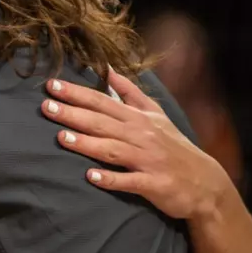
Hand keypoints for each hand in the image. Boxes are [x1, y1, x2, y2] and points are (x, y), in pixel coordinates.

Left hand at [43, 70, 231, 221]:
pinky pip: (129, 181)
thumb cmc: (173, 146)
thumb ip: (130, 92)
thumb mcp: (155, 115)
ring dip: (87, 144)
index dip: (77, 93)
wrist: (206, 183)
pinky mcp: (154, 184)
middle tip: (46, 106)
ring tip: (62, 138)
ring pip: (113, 150)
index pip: (102, 101)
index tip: (51, 84)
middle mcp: (141, 136)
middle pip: (103, 123)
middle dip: (73, 114)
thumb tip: (107, 68)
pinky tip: (91, 176)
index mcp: (138, 119)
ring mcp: (148, 160)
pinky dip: (111, 179)